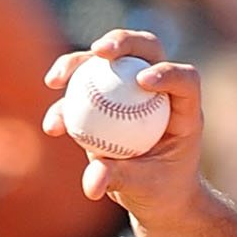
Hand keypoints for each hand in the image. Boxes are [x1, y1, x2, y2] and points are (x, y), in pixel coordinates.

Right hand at [42, 27, 204, 222]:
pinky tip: (52, 126)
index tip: (142, 82)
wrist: (153, 196)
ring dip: (78, 62)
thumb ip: (120, 179)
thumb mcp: (145, 189)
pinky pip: (84, 87)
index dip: (167, 73)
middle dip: (123, 41)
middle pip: (146, 48)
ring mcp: (131, 88)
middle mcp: (160, 91)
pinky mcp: (108, 96)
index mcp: (185, 110)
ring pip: (107, 59)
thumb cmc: (161, 192)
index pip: (185, 80)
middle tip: (99, 52)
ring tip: (56, 82)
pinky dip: (65, 100)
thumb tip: (91, 183)